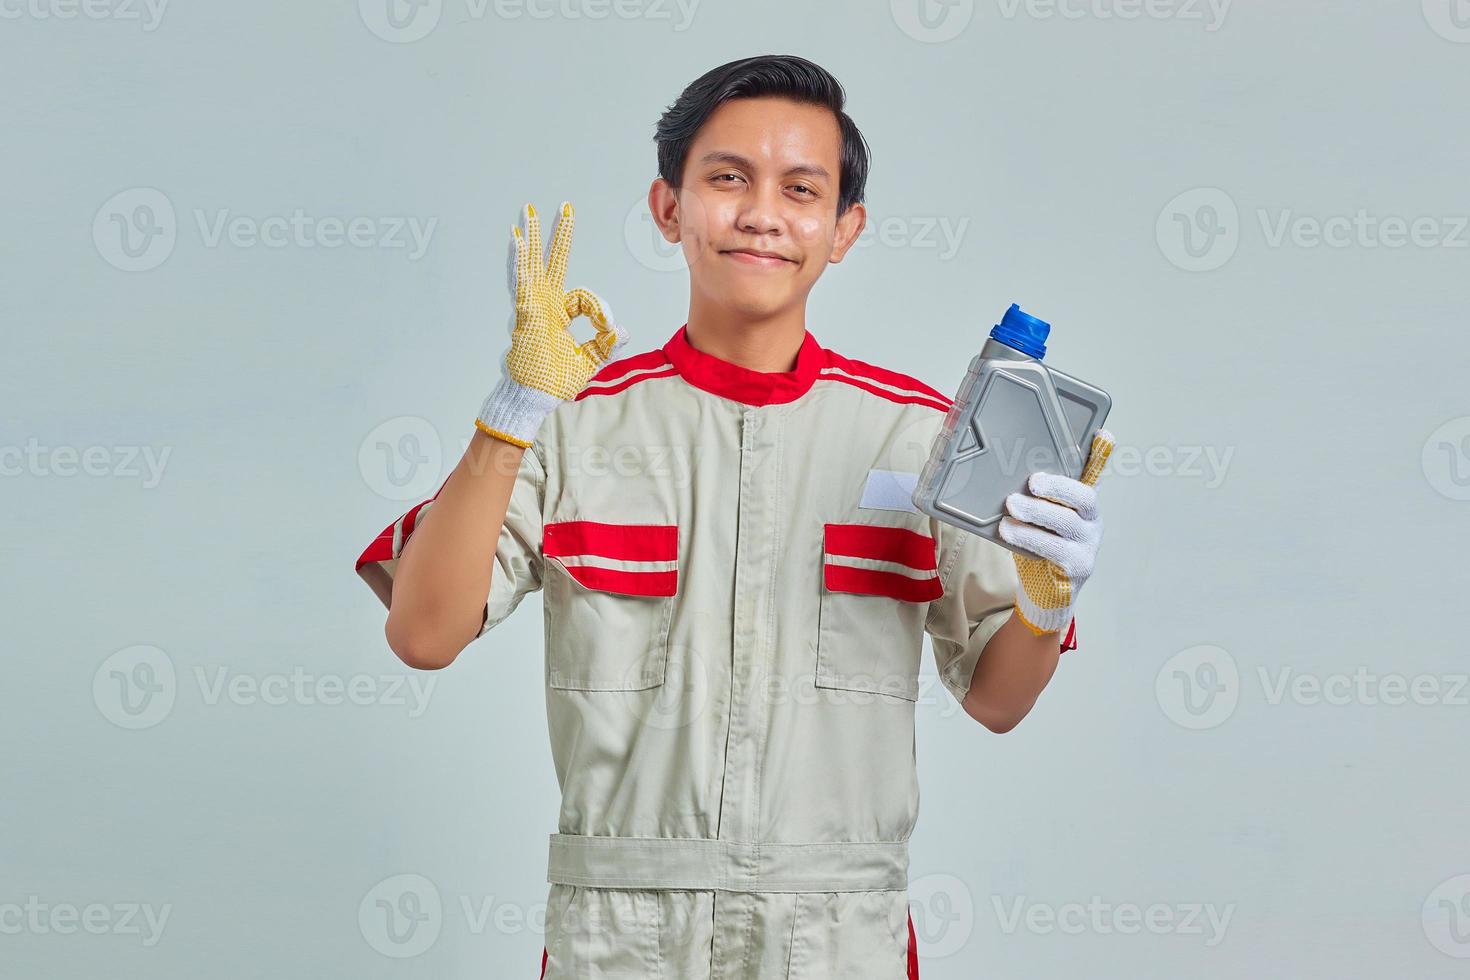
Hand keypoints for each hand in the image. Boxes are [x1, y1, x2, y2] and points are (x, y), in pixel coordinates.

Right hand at [475, 201, 627, 446]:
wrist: (533, 398)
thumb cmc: (553, 382)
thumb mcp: (589, 361)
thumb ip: (605, 344)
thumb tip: (622, 330)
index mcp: (558, 315)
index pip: (583, 298)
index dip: (599, 311)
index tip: (607, 328)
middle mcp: (544, 306)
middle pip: (553, 263)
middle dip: (559, 236)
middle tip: (565, 208)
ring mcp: (532, 307)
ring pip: (534, 265)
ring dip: (534, 238)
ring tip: (529, 212)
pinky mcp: (524, 312)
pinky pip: (523, 281)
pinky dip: (519, 260)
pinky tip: (517, 239)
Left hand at [998, 429, 1114, 635]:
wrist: (1043, 595)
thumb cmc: (1039, 549)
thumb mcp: (1035, 519)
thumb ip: (1032, 499)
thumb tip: (1003, 476)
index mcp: (1083, 503)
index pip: (1094, 474)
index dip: (1100, 455)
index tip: (1104, 434)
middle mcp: (1092, 521)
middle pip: (1083, 497)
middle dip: (1057, 487)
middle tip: (1031, 484)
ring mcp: (1089, 545)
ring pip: (1067, 523)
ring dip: (1036, 513)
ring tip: (1011, 507)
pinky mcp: (1078, 566)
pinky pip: (1055, 549)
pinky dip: (1029, 537)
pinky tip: (1009, 531)